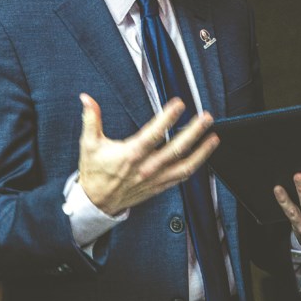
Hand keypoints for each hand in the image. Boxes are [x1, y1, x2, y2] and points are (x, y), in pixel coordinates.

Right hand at [77, 93, 218, 214]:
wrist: (96, 202)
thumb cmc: (94, 171)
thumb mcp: (89, 144)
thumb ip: (91, 119)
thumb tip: (87, 99)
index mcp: (130, 155)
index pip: (154, 134)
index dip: (167, 118)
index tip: (179, 104)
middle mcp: (146, 168)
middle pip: (176, 149)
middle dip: (194, 132)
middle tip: (206, 117)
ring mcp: (155, 179)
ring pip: (185, 166)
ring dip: (202, 151)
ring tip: (214, 137)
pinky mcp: (160, 186)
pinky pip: (182, 177)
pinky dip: (196, 166)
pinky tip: (204, 154)